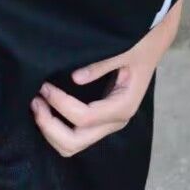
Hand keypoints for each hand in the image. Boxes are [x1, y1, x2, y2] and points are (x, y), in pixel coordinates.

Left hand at [30, 5, 179, 156]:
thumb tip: (74, 78)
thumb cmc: (141, 45)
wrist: (153, 44)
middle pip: (74, 142)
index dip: (60, 104)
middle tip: (35, 101)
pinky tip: (47, 108)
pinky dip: (56, 127)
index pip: (84, 118)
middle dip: (49, 126)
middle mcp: (116, 121)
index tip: (45, 86)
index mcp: (123, 106)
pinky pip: (74, 135)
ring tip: (37, 105)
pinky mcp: (101, 120)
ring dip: (50, 130)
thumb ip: (101, 65)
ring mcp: (108, 124)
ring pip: (72, 145)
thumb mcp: (125, 50)